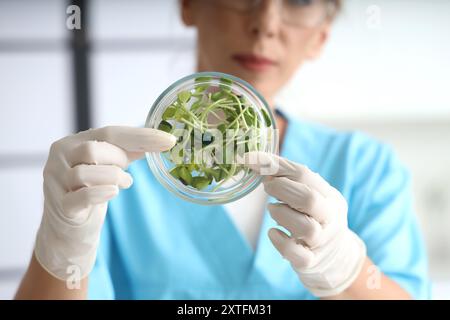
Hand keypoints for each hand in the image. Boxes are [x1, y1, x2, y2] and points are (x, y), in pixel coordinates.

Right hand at [35, 126, 175, 280]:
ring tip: (121, 184)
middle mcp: (60, 158)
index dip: (142, 137)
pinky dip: (101, 193)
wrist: (69, 231)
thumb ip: (128, 152)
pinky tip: (113, 193)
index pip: (110, 133)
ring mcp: (56, 182)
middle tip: (125, 172)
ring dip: (114, 178)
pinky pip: (82, 196)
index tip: (169, 140)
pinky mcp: (61, 207)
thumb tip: (161, 141)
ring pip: (86, 172)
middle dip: (118, 160)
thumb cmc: (90, 192)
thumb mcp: (109, 167)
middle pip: (94, 149)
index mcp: (72, 142)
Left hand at [243, 151, 366, 296]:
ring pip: (305, 227)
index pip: (304, 174)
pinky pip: (297, 254)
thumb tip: (259, 163)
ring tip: (273, 209)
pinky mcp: (311, 262)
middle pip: (309, 199)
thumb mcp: (312, 196)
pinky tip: (273, 233)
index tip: (251, 160)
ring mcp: (322, 242)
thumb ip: (290, 181)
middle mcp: (330, 218)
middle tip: (266, 186)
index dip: (275, 165)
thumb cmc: (316, 220)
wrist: (336, 259)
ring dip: (280, 213)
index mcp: (330, 196)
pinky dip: (280, 242)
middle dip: (281, 188)